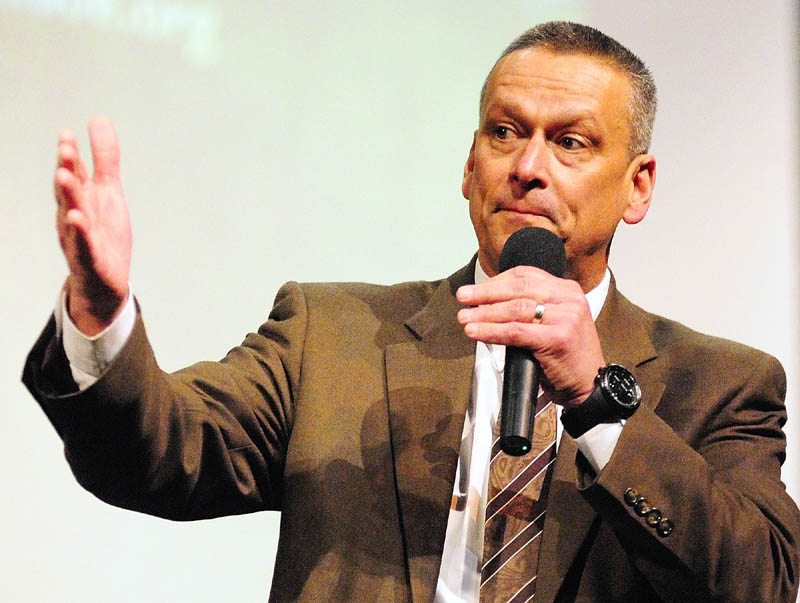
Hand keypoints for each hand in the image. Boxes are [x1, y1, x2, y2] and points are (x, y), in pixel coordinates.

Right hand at [54, 115, 130, 334]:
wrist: (103, 280)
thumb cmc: (103, 232)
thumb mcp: (109, 190)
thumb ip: (105, 157)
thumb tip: (98, 118)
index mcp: (80, 198)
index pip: (73, 173)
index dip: (70, 155)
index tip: (67, 134)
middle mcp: (74, 216)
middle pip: (68, 191)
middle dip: (65, 169)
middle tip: (65, 149)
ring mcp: (80, 239)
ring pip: (71, 216)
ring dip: (68, 196)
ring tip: (65, 176)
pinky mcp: (91, 261)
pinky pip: (84, 246)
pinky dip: (80, 233)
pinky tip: (78, 219)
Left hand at [456, 265, 603, 406]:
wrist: (590, 386)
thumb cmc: (566, 356)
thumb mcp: (552, 321)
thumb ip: (530, 308)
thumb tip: (486, 303)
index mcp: (567, 290)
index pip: (525, 275)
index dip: (496, 281)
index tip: (475, 290)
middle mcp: (569, 299)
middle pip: (518, 288)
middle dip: (485, 292)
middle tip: (463, 297)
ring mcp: (566, 317)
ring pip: (515, 309)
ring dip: (484, 313)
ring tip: (464, 318)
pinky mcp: (558, 338)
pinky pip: (516, 332)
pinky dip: (491, 331)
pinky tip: (475, 332)